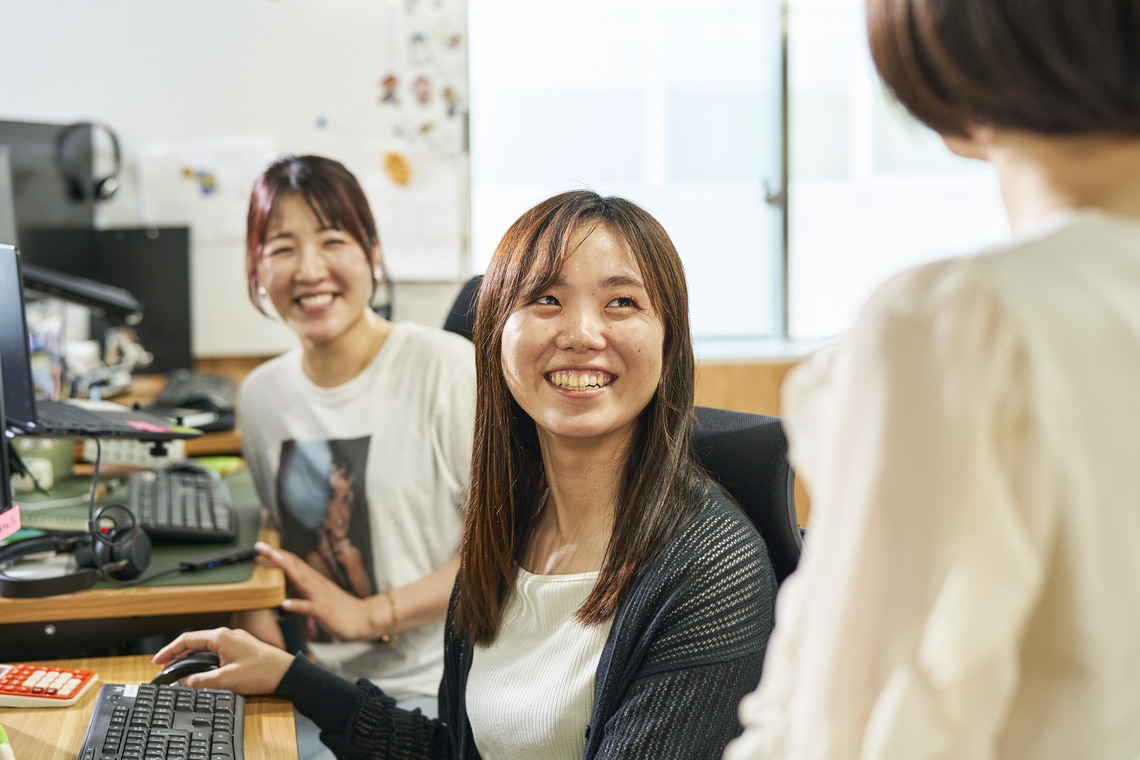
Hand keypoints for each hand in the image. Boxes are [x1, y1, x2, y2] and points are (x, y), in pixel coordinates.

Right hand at [152, 627, 293, 694]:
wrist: (286, 672)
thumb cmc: (261, 671)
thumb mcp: (227, 679)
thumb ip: (202, 681)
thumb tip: (185, 682)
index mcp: (221, 637)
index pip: (187, 639)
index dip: (169, 650)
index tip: (157, 660)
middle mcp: (226, 635)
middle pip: (194, 641)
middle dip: (177, 654)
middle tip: (164, 666)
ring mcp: (234, 641)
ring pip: (205, 646)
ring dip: (190, 656)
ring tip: (178, 669)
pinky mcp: (240, 648)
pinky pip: (215, 650)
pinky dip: (203, 658)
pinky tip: (200, 669)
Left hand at [255, 541, 379, 640]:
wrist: (365, 619)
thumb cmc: (342, 610)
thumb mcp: (321, 596)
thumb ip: (306, 588)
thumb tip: (290, 584)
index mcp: (315, 581)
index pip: (294, 563)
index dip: (277, 554)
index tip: (261, 547)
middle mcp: (316, 585)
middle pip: (295, 566)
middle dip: (276, 555)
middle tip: (259, 546)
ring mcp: (321, 597)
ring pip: (301, 580)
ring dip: (286, 569)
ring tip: (272, 559)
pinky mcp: (325, 612)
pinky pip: (309, 608)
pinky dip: (297, 604)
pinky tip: (285, 603)